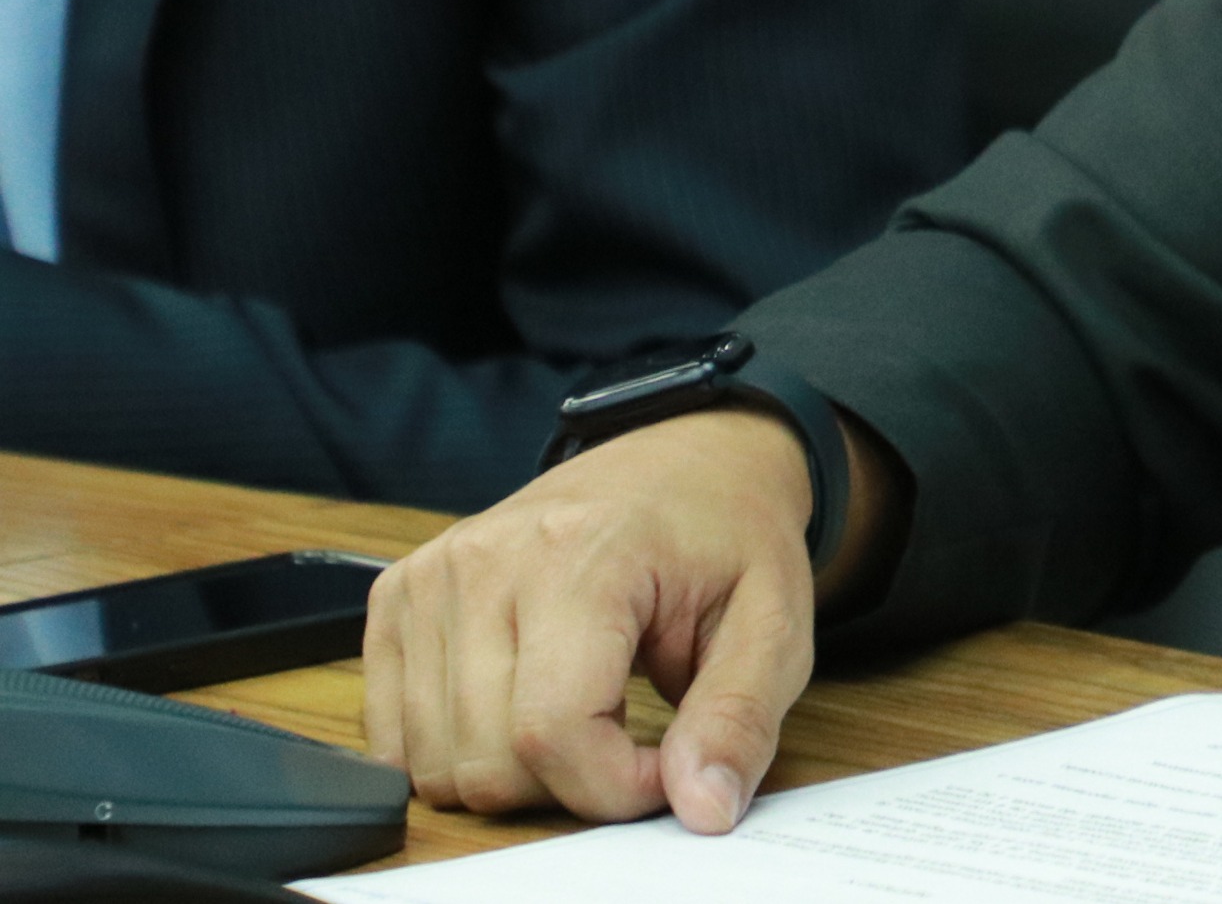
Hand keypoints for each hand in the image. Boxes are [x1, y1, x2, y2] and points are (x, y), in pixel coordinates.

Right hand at [362, 406, 820, 830]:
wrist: (683, 463)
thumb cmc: (727, 538)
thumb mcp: (775, 625)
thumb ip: (738, 720)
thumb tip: (704, 809)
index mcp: (582, 554)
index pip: (553, 732)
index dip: (614, 786)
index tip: (665, 765)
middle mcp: (487, 560)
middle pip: (487, 760)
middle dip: (569, 781)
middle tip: (629, 733)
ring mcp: (429, 577)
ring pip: (434, 762)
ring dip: (515, 769)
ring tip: (583, 707)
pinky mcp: (398, 598)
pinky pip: (394, 736)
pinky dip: (460, 747)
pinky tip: (523, 700)